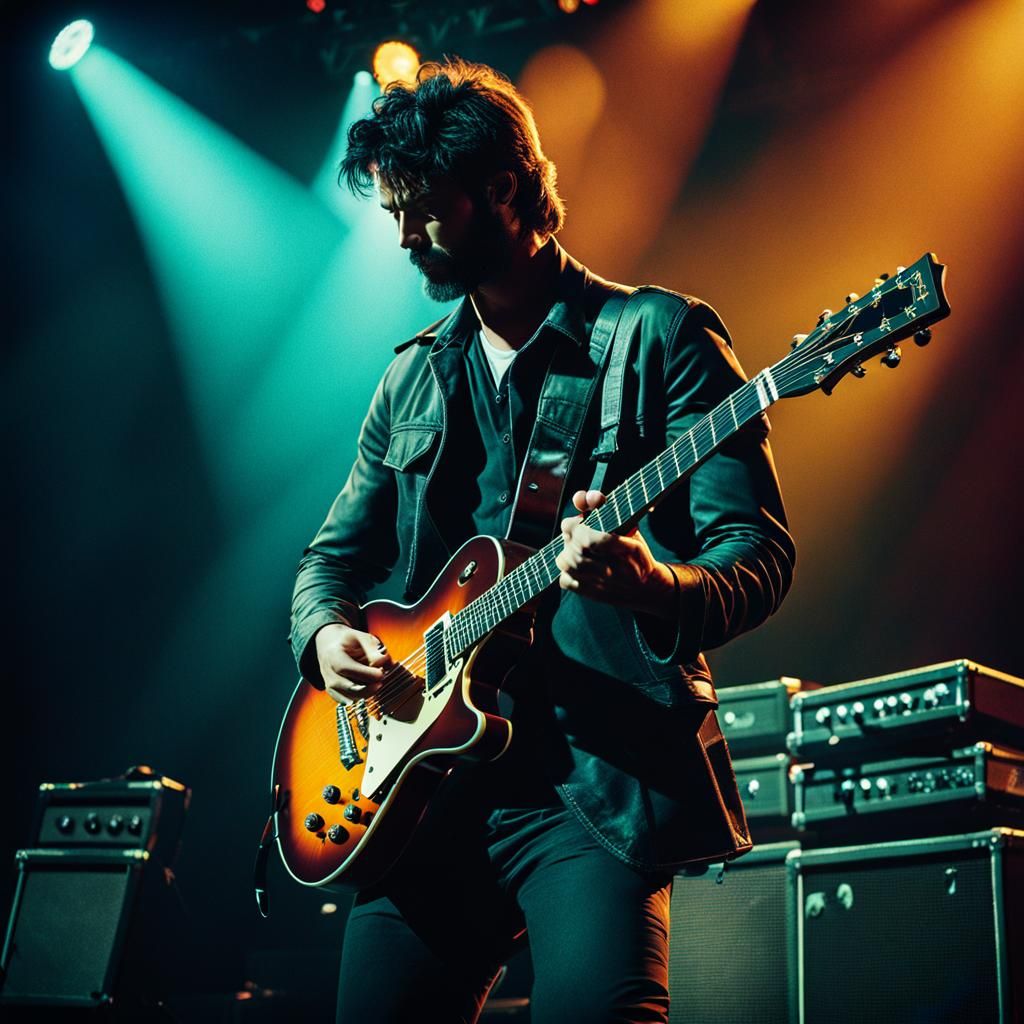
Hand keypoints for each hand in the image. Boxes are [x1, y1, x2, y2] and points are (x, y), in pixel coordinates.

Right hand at [315, 622, 392, 704]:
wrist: (330, 646)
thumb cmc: (348, 641)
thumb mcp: (360, 636)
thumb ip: (372, 647)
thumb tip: (383, 660)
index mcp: (333, 655)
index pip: (346, 668)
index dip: (365, 674)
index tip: (381, 673)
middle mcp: (328, 672)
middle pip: (348, 687)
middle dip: (368, 688)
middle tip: (381, 682)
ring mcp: (330, 684)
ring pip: (349, 697)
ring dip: (366, 693)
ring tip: (376, 684)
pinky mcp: (333, 693)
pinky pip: (348, 701)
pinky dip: (360, 698)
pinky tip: (368, 689)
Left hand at [555, 489, 676, 615]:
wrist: (647, 588)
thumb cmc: (635, 553)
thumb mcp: (628, 526)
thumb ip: (604, 508)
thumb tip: (584, 497)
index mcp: (623, 548)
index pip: (585, 537)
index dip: (574, 526)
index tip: (577, 521)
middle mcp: (612, 568)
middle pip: (573, 548)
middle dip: (570, 536)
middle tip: (577, 533)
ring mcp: (600, 583)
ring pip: (566, 564)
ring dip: (567, 552)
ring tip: (576, 549)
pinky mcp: (591, 594)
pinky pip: (565, 581)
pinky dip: (566, 572)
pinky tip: (578, 567)